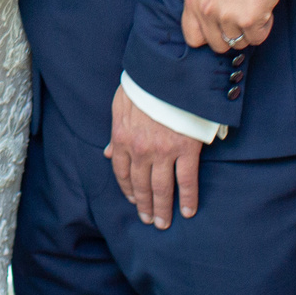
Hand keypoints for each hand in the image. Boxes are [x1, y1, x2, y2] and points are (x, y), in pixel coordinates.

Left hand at [104, 86, 200, 228]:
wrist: (167, 71)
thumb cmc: (143, 84)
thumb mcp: (119, 105)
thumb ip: (115, 132)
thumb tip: (108, 154)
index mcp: (122, 138)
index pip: (122, 172)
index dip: (128, 190)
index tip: (133, 201)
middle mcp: (140, 150)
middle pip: (141, 185)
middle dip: (145, 205)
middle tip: (150, 220)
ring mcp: (163, 152)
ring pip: (161, 188)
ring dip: (162, 208)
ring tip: (164, 223)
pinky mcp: (186, 149)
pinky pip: (186, 180)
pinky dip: (187, 198)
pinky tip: (187, 211)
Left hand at [180, 0, 290, 54]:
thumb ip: (204, 4)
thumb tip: (209, 31)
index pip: (192, 37)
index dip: (208, 37)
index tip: (220, 31)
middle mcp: (205, 10)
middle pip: (218, 46)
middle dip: (232, 36)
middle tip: (242, 17)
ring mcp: (226, 16)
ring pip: (239, 43)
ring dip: (249, 30)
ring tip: (253, 6)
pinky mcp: (248, 20)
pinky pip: (257, 38)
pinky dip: (264, 27)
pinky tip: (264, 7)